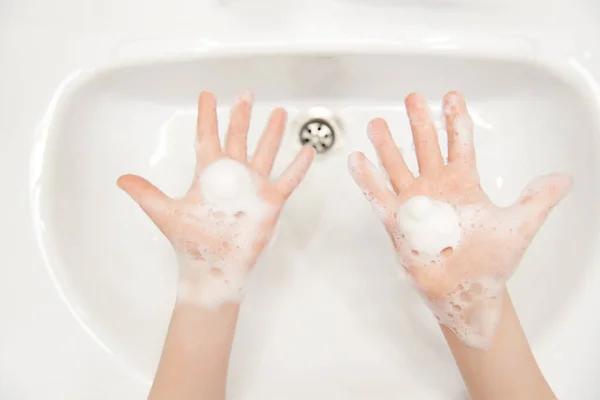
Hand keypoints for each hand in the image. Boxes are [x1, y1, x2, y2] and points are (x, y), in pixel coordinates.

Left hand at [118, 91, 314, 309]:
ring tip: (278, 113)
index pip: (207, 137)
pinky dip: (298, 166)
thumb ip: (146, 193)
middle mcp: (232, 176)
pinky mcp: (270, 202)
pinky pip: (288, 180)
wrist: (213, 268)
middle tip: (246, 94)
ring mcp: (253, 188)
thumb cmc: (192, 243)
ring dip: (271, 133)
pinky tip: (306, 150)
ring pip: (265, 153)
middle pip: (238, 138)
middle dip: (241, 116)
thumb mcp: (166, 213)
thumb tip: (120, 179)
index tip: (208, 96)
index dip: (207, 117)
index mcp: (208, 175)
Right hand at [348, 91, 570, 347]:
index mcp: (464, 184)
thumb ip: (537, 200)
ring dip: (388, 146)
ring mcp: (415, 204)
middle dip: (419, 122)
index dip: (456, 120)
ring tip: (378, 124)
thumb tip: (563, 179)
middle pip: (425, 147)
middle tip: (412, 98)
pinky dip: (368, 180)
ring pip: (398, 167)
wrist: (468, 291)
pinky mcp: (398, 223)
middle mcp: (436, 189)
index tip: (451, 96)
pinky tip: (359, 160)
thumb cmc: (491, 262)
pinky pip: (380, 197)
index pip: (459, 144)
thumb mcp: (519, 226)